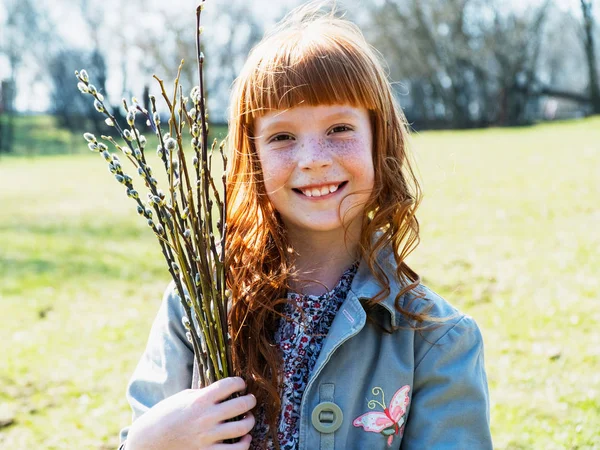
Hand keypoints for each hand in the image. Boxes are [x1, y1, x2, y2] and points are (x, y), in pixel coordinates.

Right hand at [125, 377, 255, 449]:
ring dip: (250, 421)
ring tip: (248, 418)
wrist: (149, 441)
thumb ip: (203, 394)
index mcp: (199, 400)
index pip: (229, 385)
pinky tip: (245, 439)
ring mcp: (208, 437)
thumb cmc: (165, 416)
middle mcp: (206, 417)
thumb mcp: (183, 398)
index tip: (241, 384)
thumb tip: (223, 390)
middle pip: (241, 404)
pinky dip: (245, 444)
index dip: (240, 382)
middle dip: (250, 400)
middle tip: (250, 400)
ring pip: (243, 428)